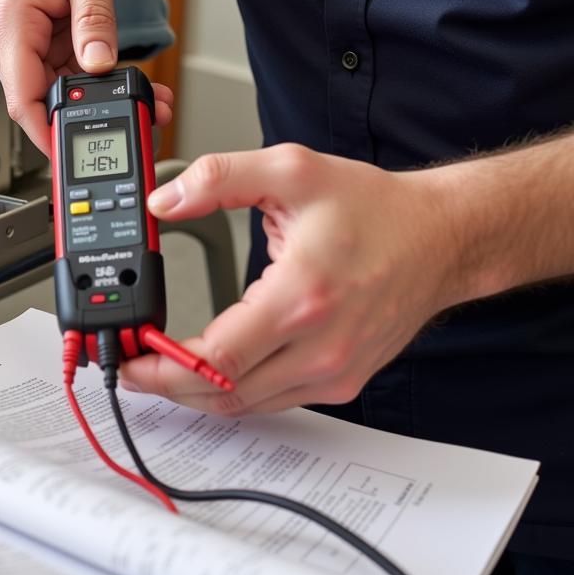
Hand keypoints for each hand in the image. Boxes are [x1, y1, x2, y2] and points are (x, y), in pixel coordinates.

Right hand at [0, 0, 171, 154]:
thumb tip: (99, 65)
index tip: (76, 156)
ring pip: (62, 94)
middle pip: (44, 102)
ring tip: (151, 101)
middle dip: (91, 119)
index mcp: (11, 23)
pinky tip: (135, 85)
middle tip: (142, 121)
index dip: (48, 134)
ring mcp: (27, 44)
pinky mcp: (44, 44)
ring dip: (102, 103)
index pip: (22, 98)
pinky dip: (102, 85)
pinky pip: (71, 77)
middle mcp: (11, 40)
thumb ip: (95, 18)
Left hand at [121, 145, 459, 414]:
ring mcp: (334, 371)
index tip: (132, 355)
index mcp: (302, 294)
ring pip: (247, 404)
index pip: (218, 357)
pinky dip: (235, 391)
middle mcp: (321, 345)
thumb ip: (219, 178)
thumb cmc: (374, 208)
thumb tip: (164, 200)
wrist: (441, 238)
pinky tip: (211, 370)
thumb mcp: (290, 169)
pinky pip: (274, 400)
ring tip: (162, 367)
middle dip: (168, 384)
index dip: (164, 365)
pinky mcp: (342, 380)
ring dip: (197, 393)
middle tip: (133, 365)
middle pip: (224, 392)